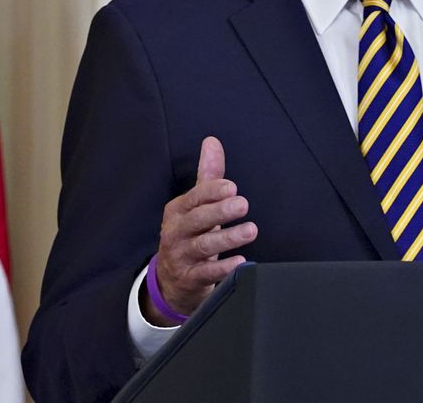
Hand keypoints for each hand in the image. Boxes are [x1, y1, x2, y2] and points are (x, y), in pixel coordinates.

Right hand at [144, 137, 256, 323]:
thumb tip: (212, 142)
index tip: (231, 187)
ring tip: (250, 230)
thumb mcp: (196, 206)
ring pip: (204, 246)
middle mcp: (176, 232)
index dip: (211, 192)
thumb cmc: (189, 236)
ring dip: (228, 238)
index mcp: (178, 211)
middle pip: (198, 220)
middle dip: (220, 211)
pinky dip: (223, 268)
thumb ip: (207, 176)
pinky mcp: (190, 279)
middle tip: (242, 204)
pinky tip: (240, 262)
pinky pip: (207, 273)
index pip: (194, 198)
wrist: (172, 281)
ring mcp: (181, 256)